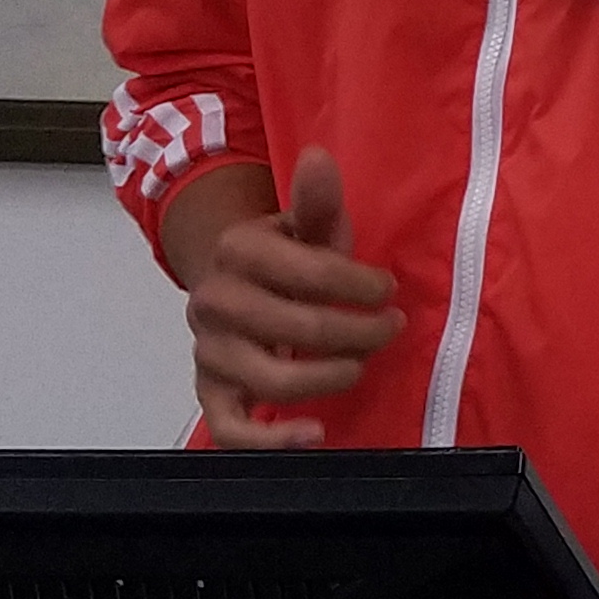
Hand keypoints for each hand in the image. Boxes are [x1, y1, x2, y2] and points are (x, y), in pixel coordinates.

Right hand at [172, 147, 400, 448]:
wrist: (235, 285)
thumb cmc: (286, 258)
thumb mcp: (306, 225)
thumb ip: (316, 199)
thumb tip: (319, 158)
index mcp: (238, 251)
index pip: (310, 273)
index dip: (359, 285)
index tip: (388, 290)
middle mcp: (214, 302)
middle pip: (299, 328)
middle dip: (358, 332)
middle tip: (389, 329)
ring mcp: (210, 351)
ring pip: (274, 379)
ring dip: (330, 378)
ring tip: (359, 365)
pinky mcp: (210, 391)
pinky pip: (231, 427)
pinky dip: (271, 439)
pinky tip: (313, 433)